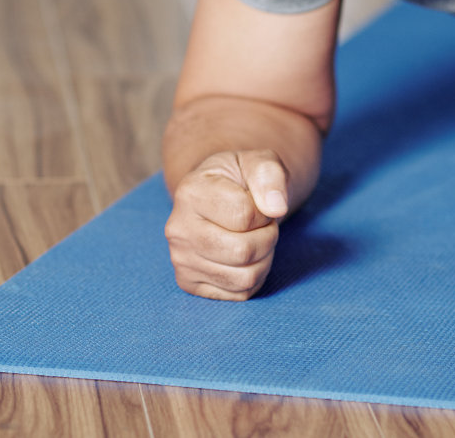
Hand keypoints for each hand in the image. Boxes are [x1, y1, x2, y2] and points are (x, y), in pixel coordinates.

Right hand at [165, 149, 288, 300]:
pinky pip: (239, 293)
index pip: (245, 215)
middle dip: (267, 237)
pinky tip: (245, 257)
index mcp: (190, 192)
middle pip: (243, 251)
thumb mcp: (257, 163)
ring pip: (244, 277)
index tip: (258, 203)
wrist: (216, 196)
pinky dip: (254, 277)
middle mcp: (177, 229)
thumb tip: (277, 207)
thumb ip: (270, 175)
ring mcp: (180, 259)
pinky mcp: (189, 282)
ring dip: (263, 258)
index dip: (264, 210)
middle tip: (262, 224)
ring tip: (254, 238)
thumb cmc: (239, 180)